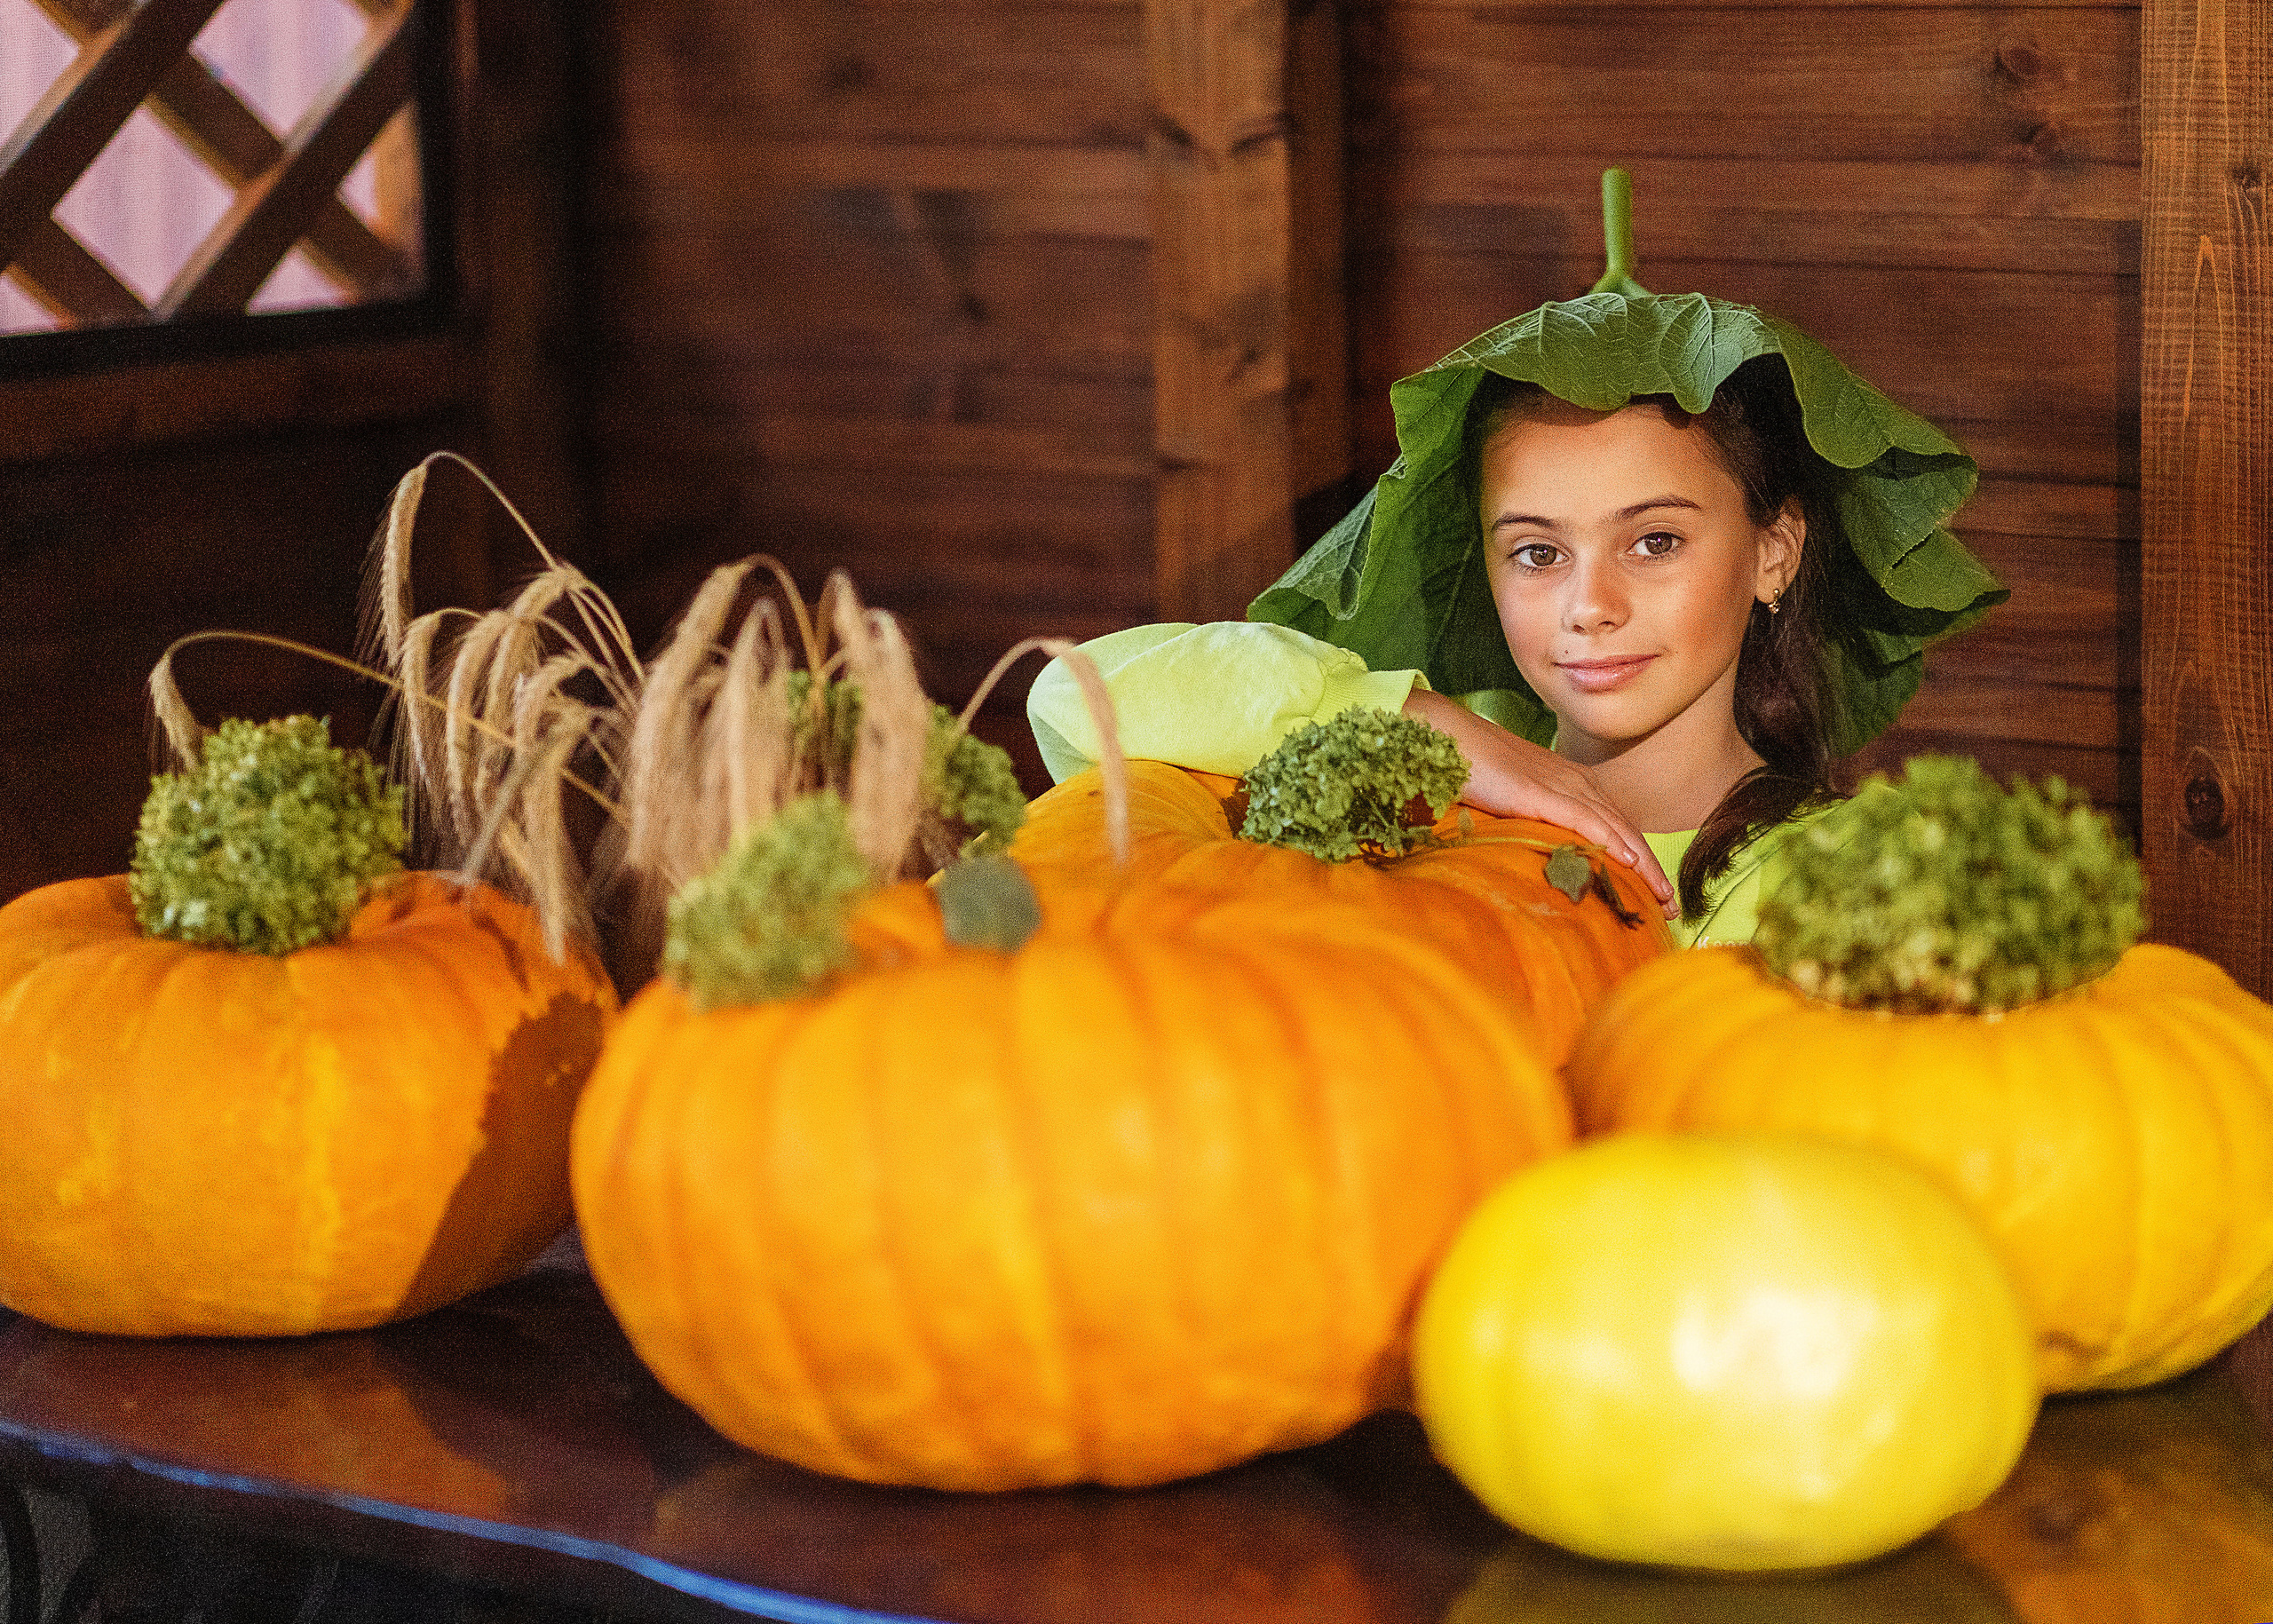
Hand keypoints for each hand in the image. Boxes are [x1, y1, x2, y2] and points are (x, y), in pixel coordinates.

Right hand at [1402, 689, 1677, 917]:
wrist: (1444, 735)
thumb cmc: (1471, 765)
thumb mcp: (1511, 797)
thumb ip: (1532, 818)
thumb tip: (1541, 850)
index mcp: (1570, 781)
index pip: (1615, 824)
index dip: (1638, 857)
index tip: (1653, 890)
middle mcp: (1574, 782)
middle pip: (1625, 829)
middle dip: (1650, 868)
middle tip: (1670, 905)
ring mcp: (1559, 785)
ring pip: (1614, 828)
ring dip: (1642, 864)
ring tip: (1661, 897)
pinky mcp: (1539, 792)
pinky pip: (1585, 820)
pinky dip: (1610, 841)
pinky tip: (1628, 864)